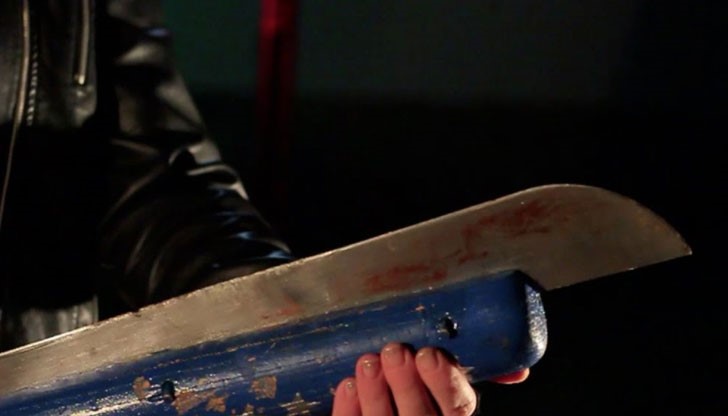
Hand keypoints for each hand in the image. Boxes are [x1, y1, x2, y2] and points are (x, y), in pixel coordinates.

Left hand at [331, 342, 528, 415]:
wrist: (395, 406)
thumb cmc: (426, 396)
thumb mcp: (453, 388)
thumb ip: (477, 372)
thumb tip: (519, 369)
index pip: (457, 409)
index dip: (444, 383)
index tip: (428, 355)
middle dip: (406, 384)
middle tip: (394, 351)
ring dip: (375, 393)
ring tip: (367, 362)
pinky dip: (348, 410)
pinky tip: (347, 385)